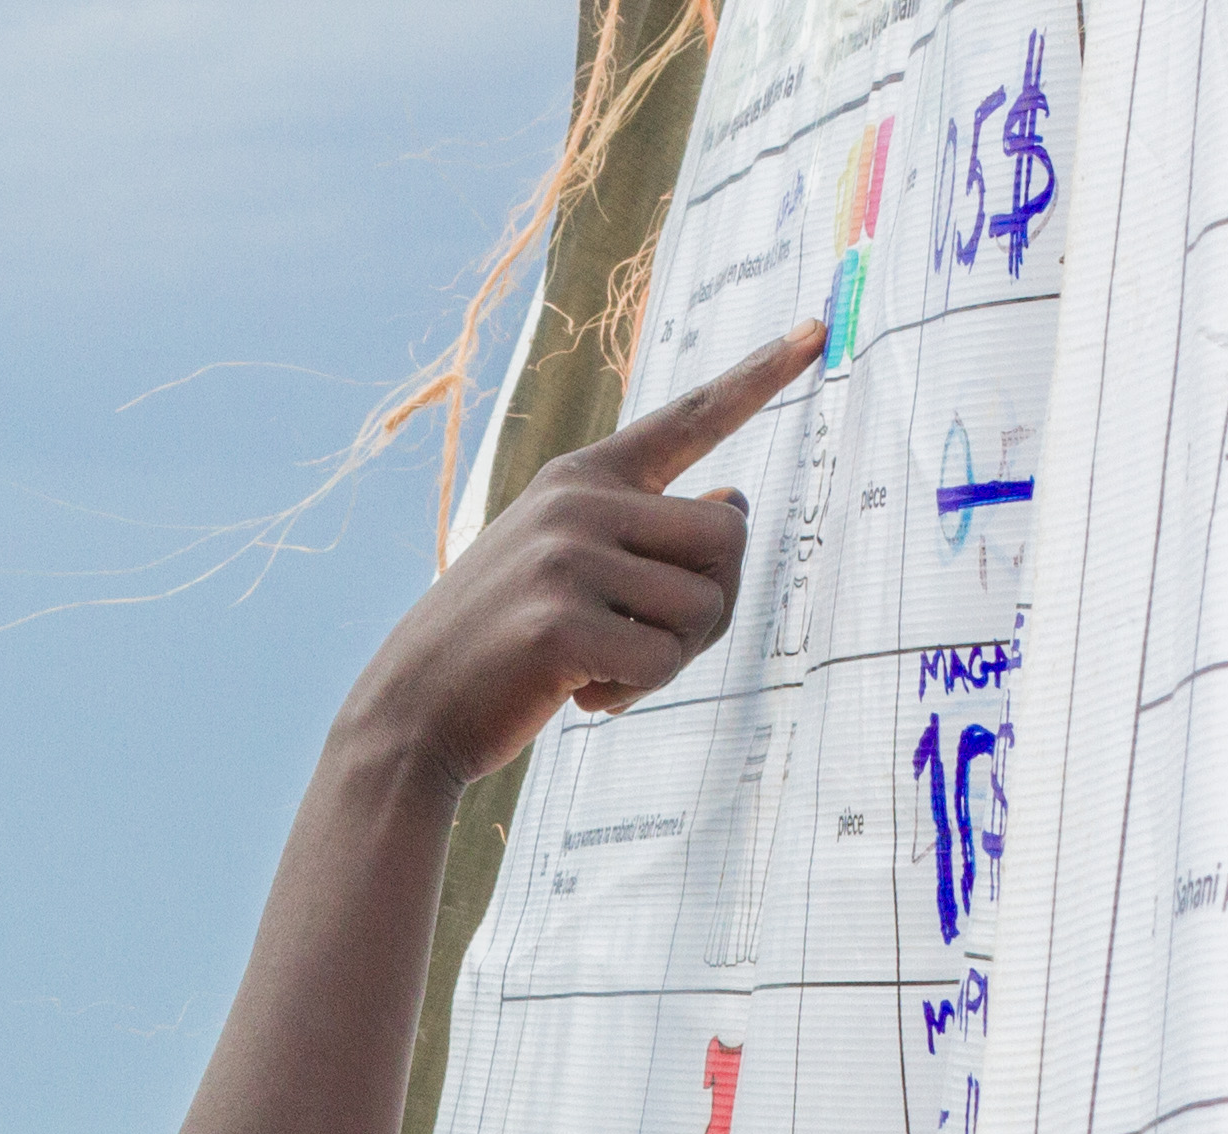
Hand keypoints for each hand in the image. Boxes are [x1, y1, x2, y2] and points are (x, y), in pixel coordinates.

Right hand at [348, 321, 823, 777]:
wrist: (408, 711)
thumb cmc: (500, 646)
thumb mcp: (566, 565)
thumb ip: (644, 530)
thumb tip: (733, 499)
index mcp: (581, 477)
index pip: (688, 418)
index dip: (759, 376)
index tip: (818, 328)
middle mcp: (578, 502)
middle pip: (729, 536)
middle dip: (713, 603)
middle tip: (649, 644)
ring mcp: (566, 558)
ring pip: (706, 605)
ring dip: (671, 659)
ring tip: (600, 669)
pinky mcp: (561, 623)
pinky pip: (664, 662)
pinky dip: (636, 694)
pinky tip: (580, 695)